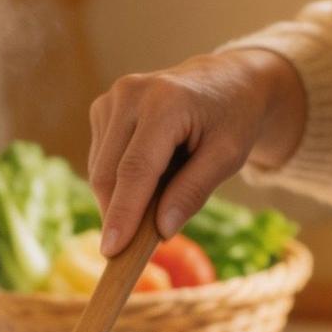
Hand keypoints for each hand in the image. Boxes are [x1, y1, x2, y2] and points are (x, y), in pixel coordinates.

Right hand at [88, 47, 305, 254]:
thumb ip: (194, 191)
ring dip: (121, 196)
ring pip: (100, 169)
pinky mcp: (103, 107)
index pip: (136, 169)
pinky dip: (120, 179)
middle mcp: (130, 94)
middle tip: (138, 247)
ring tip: (163, 189)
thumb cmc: (232, 118)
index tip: (112, 252)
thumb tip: (162, 230)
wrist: (226, 80)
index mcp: (164, 102)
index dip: (123, 213)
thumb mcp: (228, 156)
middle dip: (119, 214)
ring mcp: (112, 98)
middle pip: (109, 173)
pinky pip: (101, 159)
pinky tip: (151, 172)